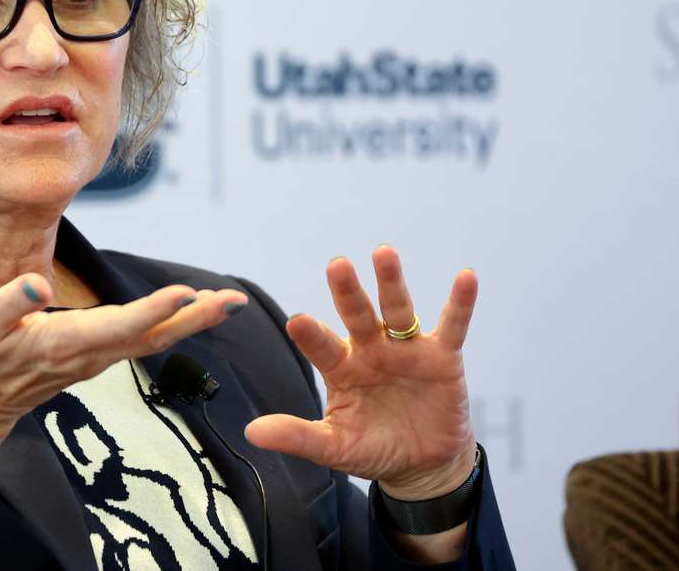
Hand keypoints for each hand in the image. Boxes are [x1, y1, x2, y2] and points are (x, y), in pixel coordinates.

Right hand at [0, 274, 248, 476]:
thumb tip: (37, 283)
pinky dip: (172, 324)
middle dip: (194, 319)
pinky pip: (144, 341)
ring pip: (152, 341)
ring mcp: (97, 359)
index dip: (152, 311)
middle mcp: (89, 355)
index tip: (186, 293)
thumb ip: (6, 303)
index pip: (116, 326)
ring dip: (192, 322)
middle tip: (235, 301)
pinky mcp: (98, 356)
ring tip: (227, 302)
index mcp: (61, 343)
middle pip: (151, 337)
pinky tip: (192, 310)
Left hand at [244, 246, 477, 500]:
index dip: (311, 334)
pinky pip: (452, 325)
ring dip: (391, 282)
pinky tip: (466, 277)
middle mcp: (370, 349)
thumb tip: (251, 433)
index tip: (296, 321)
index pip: (322, 346)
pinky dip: (460, 302)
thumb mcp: (334, 447)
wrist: (422, 465)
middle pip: (357, 315)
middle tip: (337, 265)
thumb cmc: (373, 448)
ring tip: (383, 252)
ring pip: (397, 310)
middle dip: (347, 291)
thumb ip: (297, 436)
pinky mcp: (442, 358)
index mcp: (341, 366)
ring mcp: (406, 350)